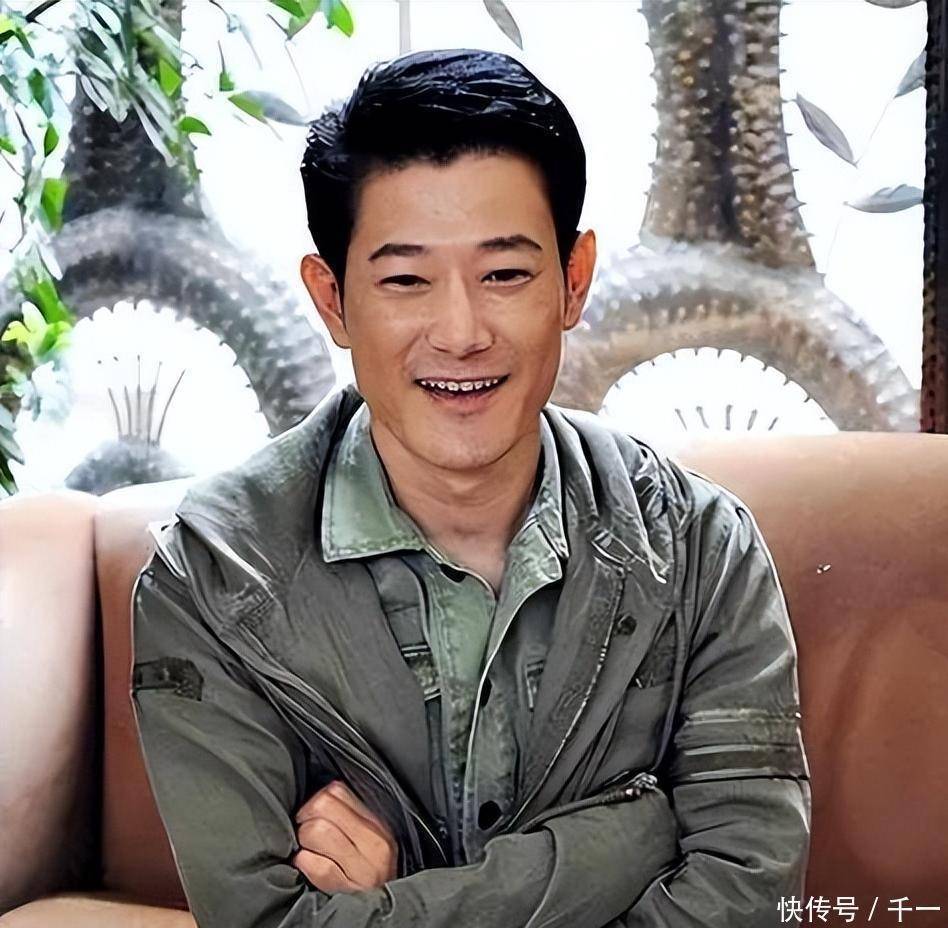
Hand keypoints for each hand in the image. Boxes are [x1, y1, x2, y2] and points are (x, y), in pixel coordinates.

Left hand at [292, 779, 397, 893]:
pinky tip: (309, 865)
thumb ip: (352, 815)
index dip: (317, 799)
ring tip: (309, 849)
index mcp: (377, 824)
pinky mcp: (345, 888)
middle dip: (306, 817)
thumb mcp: (372, 838)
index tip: (314, 812)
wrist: (387, 912)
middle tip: (306, 830)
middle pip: (322, 807)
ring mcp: (360, 867)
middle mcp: (373, 843)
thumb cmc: (372, 872)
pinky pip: (313, 864)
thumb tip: (322, 796)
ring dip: (303, 841)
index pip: (337, 791)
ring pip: (315, 831)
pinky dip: (303, 862)